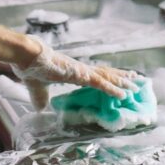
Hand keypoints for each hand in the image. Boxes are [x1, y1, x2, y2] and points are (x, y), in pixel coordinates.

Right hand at [10, 39, 137, 110]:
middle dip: (121, 78)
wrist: (27, 56)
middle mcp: (80, 70)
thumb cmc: (32, 67)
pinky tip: (122, 93)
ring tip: (136, 85)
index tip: (119, 81)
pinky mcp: (80, 74)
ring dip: (122, 82)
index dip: (108, 79)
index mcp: (73, 72)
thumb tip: (41, 108)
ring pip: (107, 77)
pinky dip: (112, 88)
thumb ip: (41, 97)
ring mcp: (81, 70)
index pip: (95, 75)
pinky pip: (100, 83)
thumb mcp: (37, 87)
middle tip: (137, 80)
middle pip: (106, 73)